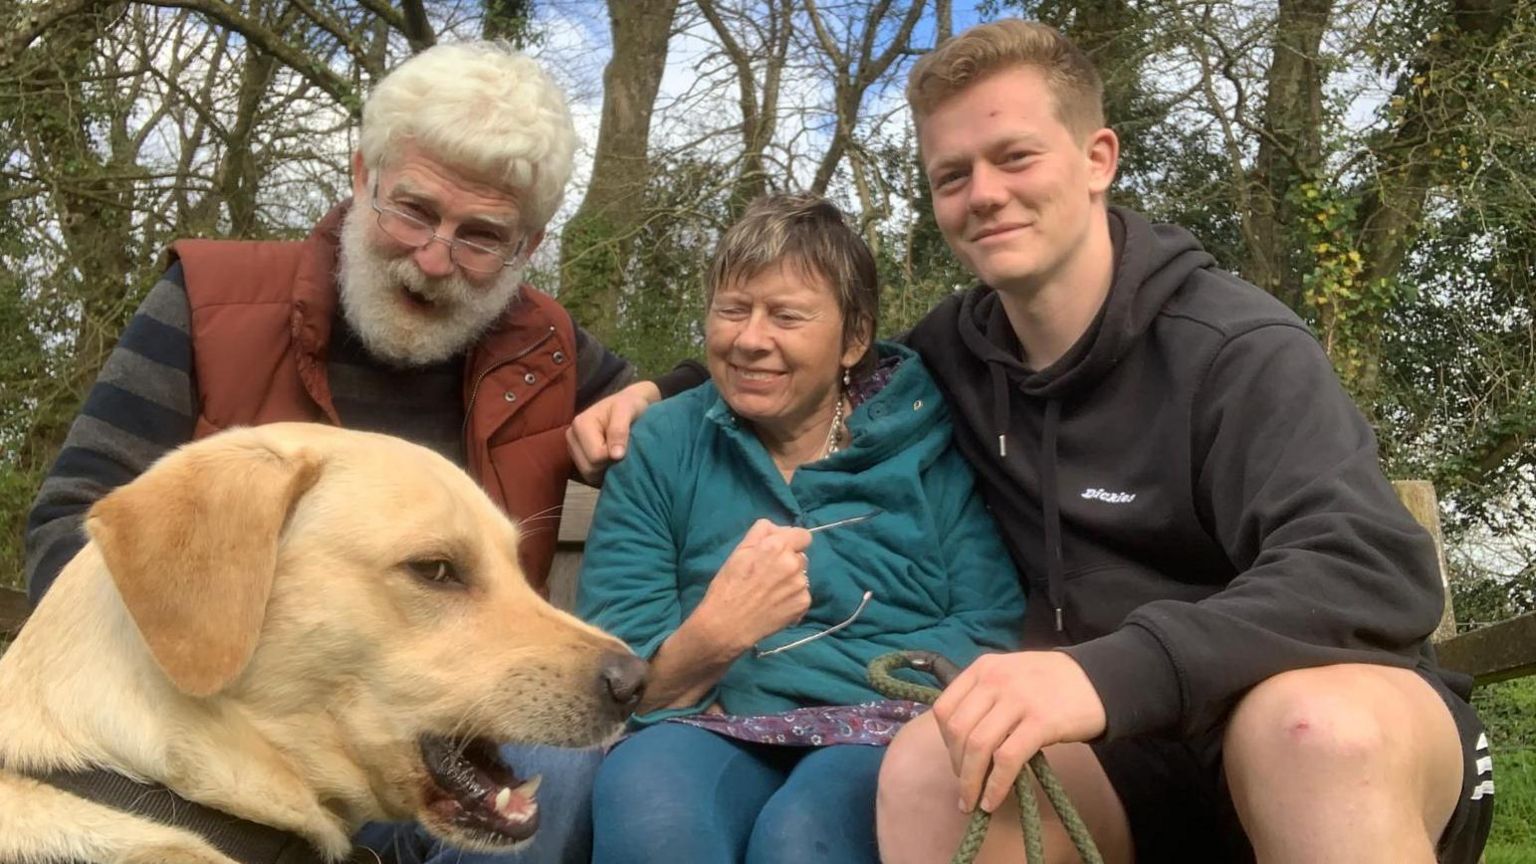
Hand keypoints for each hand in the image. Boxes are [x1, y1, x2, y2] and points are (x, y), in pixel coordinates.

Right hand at [567, 381, 660, 483]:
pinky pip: (590, 475)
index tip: (625, 444)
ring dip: (606, 469)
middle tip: (622, 450)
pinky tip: (611, 460)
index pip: (596, 456)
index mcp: (580, 424)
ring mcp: (573, 448)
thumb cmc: (628, 405)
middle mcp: (572, 437)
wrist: (628, 404)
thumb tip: (615, 456)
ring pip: (589, 474)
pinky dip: (603, 471)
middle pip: (589, 468)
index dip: (614, 456)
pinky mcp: (578, 456)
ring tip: (617, 453)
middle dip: (609, 464)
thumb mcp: (627, 410)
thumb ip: (619, 430)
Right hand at [693, 519, 812, 652]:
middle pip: (801, 556)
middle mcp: (793, 563)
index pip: (803, 535)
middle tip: (768, 575)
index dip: (792, 542)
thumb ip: (761, 532)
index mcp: (777, 546)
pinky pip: (802, 595)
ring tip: (770, 593)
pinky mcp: (803, 604)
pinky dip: (792, 599)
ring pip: (802, 576)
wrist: (726, 625)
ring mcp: (801, 585)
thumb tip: (780, 529)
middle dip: (788, 562)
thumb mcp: (739, 551)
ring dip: (791, 581)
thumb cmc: (728, 586)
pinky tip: (775, 605)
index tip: (781, 551)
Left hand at [931, 651, 1106, 813]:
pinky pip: (1007, 759)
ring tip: (972, 802)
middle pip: (959, 730)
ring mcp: (1018, 700)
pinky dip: (995, 785)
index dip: (944, 741)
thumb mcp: (1010, 675)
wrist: (1099, 678)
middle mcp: (995, 680)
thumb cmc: (1052, 682)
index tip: (955, 759)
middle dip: (957, 765)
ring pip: (978, 746)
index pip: (944, 708)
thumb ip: (985, 697)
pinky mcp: (1041, 722)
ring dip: (970, 781)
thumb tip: (963, 742)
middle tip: (966, 786)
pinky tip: (993, 801)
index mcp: (983, 668)